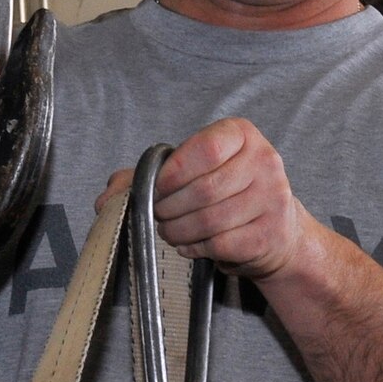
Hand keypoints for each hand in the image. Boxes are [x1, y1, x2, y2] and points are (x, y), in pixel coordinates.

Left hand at [97, 118, 310, 278]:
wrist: (277, 229)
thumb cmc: (225, 192)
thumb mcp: (192, 171)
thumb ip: (146, 176)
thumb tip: (105, 200)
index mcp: (241, 134)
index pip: (204, 149)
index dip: (172, 174)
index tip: (157, 189)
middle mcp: (265, 161)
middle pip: (204, 190)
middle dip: (169, 208)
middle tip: (159, 216)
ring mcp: (273, 198)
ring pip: (210, 220)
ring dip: (178, 230)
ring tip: (171, 230)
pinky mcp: (271, 233)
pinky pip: (220, 244)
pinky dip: (195, 247)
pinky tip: (190, 244)